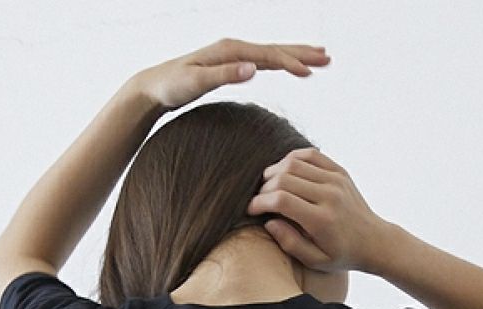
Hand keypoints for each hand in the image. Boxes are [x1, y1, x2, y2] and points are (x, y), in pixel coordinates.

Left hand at [133, 38, 329, 112]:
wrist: (155, 86)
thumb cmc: (173, 86)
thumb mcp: (196, 82)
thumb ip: (225, 75)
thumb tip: (253, 69)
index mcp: (230, 51)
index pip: (267, 56)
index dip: (290, 63)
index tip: (309, 72)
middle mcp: (234, 48)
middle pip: (275, 49)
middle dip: (302, 53)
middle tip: (327, 58)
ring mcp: (233, 56)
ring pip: (272, 54)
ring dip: (296, 56)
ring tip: (318, 61)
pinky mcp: (231, 65)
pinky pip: (263, 62)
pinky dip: (280, 63)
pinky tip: (289, 67)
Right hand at [246, 147, 387, 273]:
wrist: (374, 241)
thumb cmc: (342, 255)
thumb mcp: (315, 260)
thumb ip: (290, 243)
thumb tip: (269, 222)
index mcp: (322, 220)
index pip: (281, 200)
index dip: (260, 202)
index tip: (251, 210)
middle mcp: (329, 196)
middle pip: (284, 178)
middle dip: (264, 188)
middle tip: (260, 200)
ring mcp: (336, 180)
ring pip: (294, 162)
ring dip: (274, 172)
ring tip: (268, 186)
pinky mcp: (340, 171)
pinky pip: (310, 155)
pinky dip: (292, 159)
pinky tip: (284, 171)